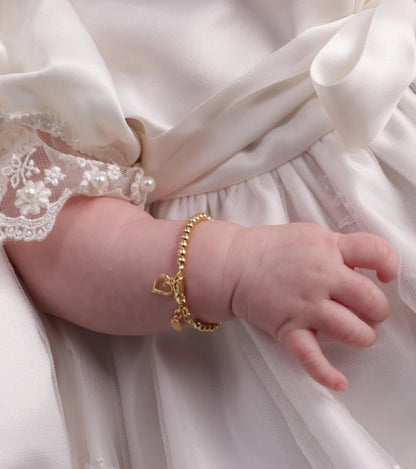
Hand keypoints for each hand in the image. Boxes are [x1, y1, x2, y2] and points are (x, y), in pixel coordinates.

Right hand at [227, 222, 398, 390]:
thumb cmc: (270, 248)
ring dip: (362, 336)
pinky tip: (339, 382)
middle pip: (371, 300)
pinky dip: (325, 373)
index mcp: (327, 248)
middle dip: (376, 309)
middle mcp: (321, 276)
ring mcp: (305, 304)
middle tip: (368, 309)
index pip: (375, 252)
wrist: (232, 263)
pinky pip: (310, 356)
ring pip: (353, 331)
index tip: (388, 276)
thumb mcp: (309, 236)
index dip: (390, 264)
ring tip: (356, 331)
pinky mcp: (289, 328)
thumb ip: (338, 249)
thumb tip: (364, 270)